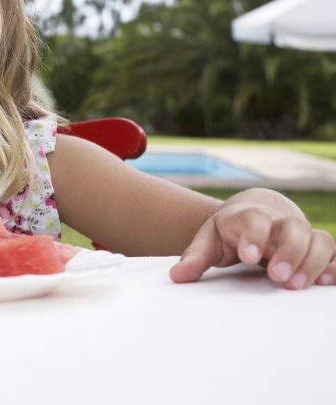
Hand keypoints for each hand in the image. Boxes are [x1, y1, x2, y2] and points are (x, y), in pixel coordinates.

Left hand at [169, 189, 335, 289]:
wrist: (256, 211)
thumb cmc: (230, 231)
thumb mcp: (209, 240)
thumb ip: (194, 257)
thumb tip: (176, 277)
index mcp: (247, 217)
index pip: (253, 220)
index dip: (254, 236)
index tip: (248, 256)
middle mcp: (278, 222)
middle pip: (292, 227)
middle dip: (288, 251)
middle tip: (278, 277)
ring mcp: (300, 233)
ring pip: (318, 238)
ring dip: (313, 261)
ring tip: (298, 285)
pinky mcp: (316, 246)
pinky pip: (334, 252)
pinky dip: (333, 266)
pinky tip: (327, 282)